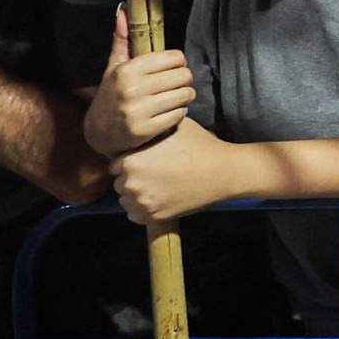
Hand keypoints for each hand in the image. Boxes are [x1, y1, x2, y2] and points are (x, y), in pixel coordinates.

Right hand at [87, 7, 195, 157]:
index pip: (174, 57)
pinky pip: (180, 114)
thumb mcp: (113, 66)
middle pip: (184, 76)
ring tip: (172, 97)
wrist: (99, 132)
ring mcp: (139, 111)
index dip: (177, 62)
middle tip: (174, 83)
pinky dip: (178, 112)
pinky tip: (167, 112)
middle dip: (183, 79)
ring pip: (185, 95)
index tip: (171, 67)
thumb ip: (123, 39)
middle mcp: (132, 89)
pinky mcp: (146, 130)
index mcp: (127, 70)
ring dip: (184, 96)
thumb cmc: (112, 94)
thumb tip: (123, 10)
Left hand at [108, 117, 245, 224]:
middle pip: (120, 183)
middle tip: (154, 174)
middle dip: (132, 178)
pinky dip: (143, 209)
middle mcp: (131, 183)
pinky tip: (159, 198)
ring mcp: (142, 202)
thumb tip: (143, 121)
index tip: (145, 161)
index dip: (130, 162)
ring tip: (157, 186)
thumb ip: (152, 128)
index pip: (114, 165)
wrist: (223, 172)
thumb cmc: (200, 146)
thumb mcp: (174, 126)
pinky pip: (136, 215)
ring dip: (136, 195)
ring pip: (126, 200)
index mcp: (131, 160)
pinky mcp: (153, 217)